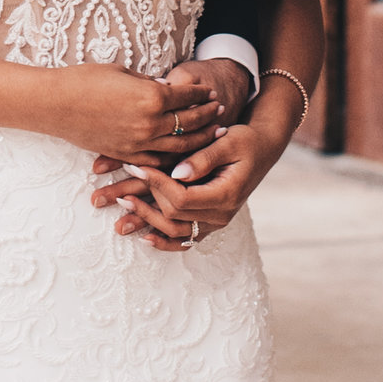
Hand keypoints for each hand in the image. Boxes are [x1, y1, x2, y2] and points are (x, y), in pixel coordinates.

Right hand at [39, 64, 227, 163]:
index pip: (187, 96)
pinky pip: (157, 160)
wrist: (55, 104)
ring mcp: (138, 142)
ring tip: (211, 133)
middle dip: (207, 115)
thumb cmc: (85, 80)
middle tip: (219, 110)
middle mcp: (150, 123)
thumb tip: (167, 88)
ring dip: (198, 138)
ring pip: (179, 145)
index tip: (210, 91)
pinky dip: (172, 157)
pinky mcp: (126, 154)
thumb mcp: (122, 72)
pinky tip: (181, 153)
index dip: (201, 93)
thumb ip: (149, 83)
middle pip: (189, 121)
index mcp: (152, 97)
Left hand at [90, 79, 307, 249]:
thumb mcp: (229, 141)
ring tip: (121, 205)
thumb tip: (177, 172)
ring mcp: (216, 222)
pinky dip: (164, 241)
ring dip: (146, 220)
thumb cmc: (246, 140)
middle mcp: (221, 215)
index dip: (155, 184)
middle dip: (143, 201)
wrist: (263, 149)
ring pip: (176, 232)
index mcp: (226, 195)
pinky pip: (185, 239)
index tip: (135, 166)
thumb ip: (204, 157)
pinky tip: (144, 237)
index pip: (181, 198)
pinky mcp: (209, 221)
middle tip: (118, 186)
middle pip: (174, 217)